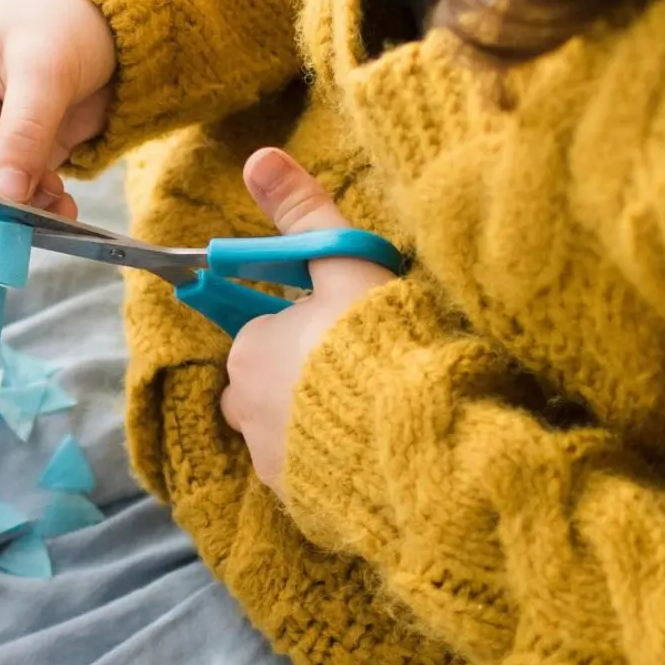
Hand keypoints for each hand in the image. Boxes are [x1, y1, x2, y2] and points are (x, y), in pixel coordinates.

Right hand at [0, 0, 116, 210]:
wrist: (107, 23)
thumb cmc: (62, 23)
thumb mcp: (44, 70)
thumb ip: (23, 131)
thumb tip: (5, 194)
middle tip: (20, 216)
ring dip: (12, 213)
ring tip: (54, 205)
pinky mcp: (8, 159)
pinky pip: (8, 199)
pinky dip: (33, 210)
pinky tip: (63, 206)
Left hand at [220, 148, 394, 497]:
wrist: (420, 447)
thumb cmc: (381, 344)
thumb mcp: (346, 264)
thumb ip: (304, 212)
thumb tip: (258, 156)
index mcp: (250, 349)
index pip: (267, 331)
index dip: (313, 327)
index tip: (355, 331)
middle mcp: (244, 410)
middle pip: (271, 382)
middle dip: (308, 375)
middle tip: (371, 368)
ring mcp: (271, 465)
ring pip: (289, 429)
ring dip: (320, 420)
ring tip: (379, 410)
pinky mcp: (301, 508)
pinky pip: (310, 473)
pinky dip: (334, 462)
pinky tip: (378, 450)